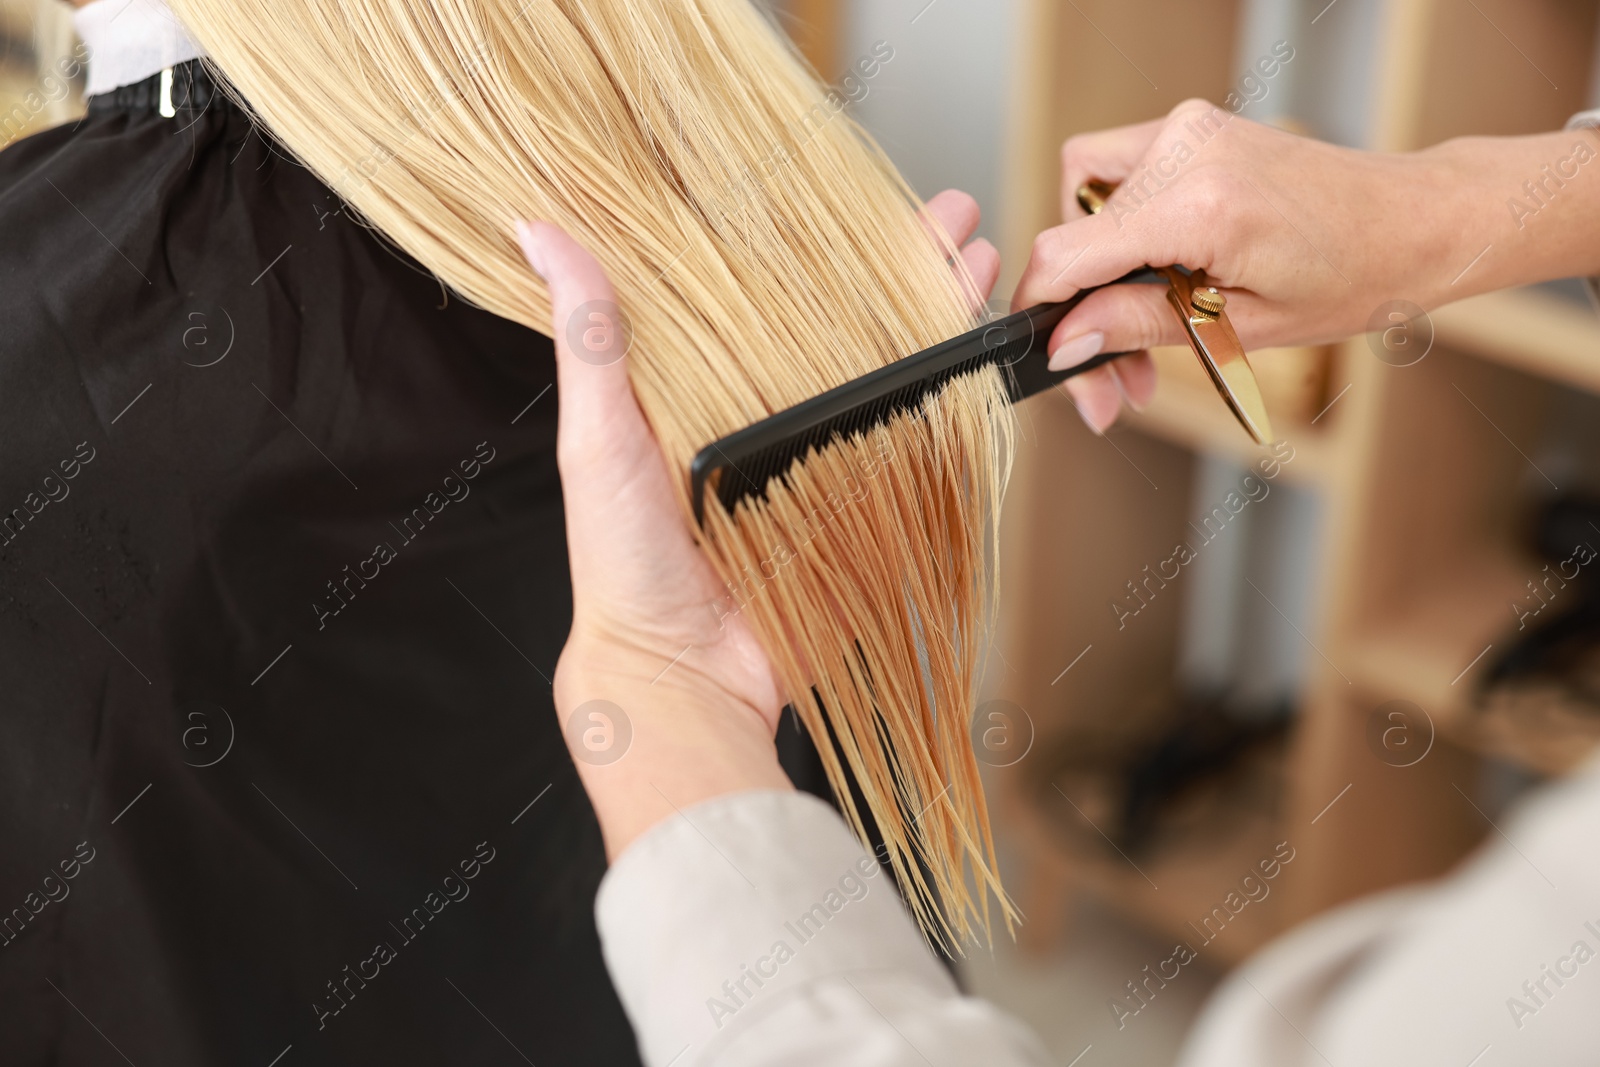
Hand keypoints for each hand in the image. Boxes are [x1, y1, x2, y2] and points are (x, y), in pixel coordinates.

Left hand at [517, 189, 998, 858]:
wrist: (679, 673)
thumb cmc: (621, 563)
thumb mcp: (597, 439)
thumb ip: (591, 342)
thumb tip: (539, 231)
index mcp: (704, 386)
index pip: (771, 289)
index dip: (818, 238)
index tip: (858, 190)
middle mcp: (767, 413)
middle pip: (848, 319)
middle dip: (906, 266)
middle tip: (953, 215)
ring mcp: (820, 458)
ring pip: (891, 368)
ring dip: (941, 314)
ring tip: (982, 264)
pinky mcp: (859, 506)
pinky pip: (913, 441)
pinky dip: (951, 396)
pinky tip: (981, 352)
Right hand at [1013, 98, 1598, 431]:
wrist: (1413, 220)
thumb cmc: (1353, 276)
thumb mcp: (1239, 328)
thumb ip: (1138, 326)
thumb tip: (1065, 342)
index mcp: (1201, 205)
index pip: (1068, 251)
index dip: (1041, 309)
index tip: (1045, 355)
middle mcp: (1186, 151)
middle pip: (1074, 236)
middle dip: (1082, 315)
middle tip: (1112, 384)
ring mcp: (1187, 130)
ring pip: (1083, 201)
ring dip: (1099, 273)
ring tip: (1140, 332)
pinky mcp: (1191, 129)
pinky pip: (1116, 176)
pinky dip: (1120, 230)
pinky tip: (1155, 272)